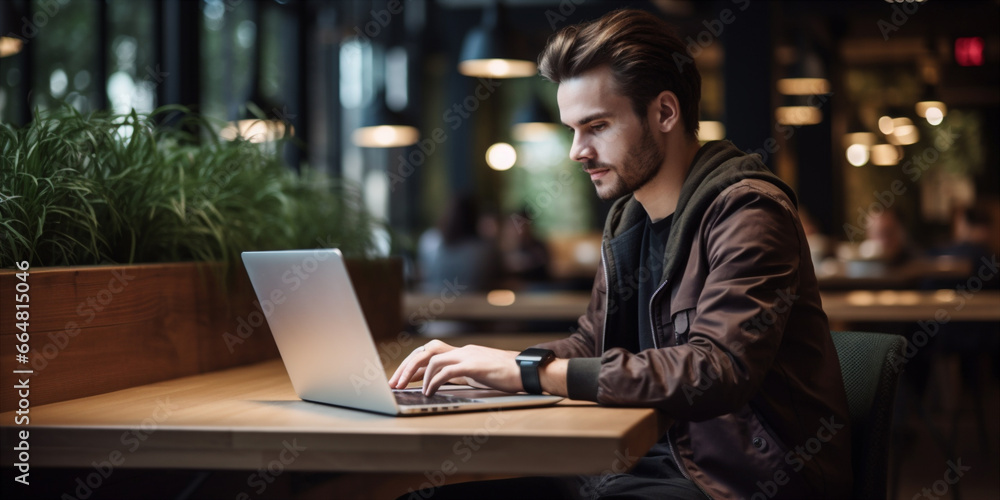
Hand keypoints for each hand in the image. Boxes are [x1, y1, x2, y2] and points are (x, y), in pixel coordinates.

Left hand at [388, 340, 521, 395]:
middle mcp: (463, 351)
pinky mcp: (474, 365)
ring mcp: (468, 356)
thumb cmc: (508, 375)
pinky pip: (446, 371)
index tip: (401, 379)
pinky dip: (433, 381)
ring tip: (407, 388)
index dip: (413, 364)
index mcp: (463, 352)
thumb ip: (462, 375)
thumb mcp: (480, 374)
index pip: (430, 352)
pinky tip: (428, 392)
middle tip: (395, 383)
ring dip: (416, 374)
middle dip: (407, 367)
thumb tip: (443, 384)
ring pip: (432, 358)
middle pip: (426, 351)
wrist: (529, 370)